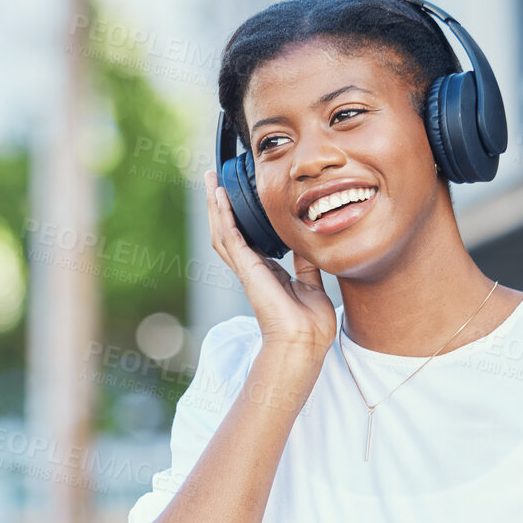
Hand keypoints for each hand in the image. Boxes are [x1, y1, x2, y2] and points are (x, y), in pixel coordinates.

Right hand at [204, 169, 336, 360]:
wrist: (304, 342)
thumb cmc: (309, 323)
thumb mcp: (312, 283)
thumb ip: (306, 262)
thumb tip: (308, 240)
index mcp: (265, 273)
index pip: (246, 238)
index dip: (239, 217)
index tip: (238, 195)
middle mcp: (252, 269)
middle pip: (228, 231)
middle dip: (220, 206)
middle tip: (215, 180)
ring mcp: (246, 270)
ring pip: (222, 231)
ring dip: (215, 205)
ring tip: (211, 180)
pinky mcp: (246, 270)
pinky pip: (230, 237)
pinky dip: (223, 215)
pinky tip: (218, 196)